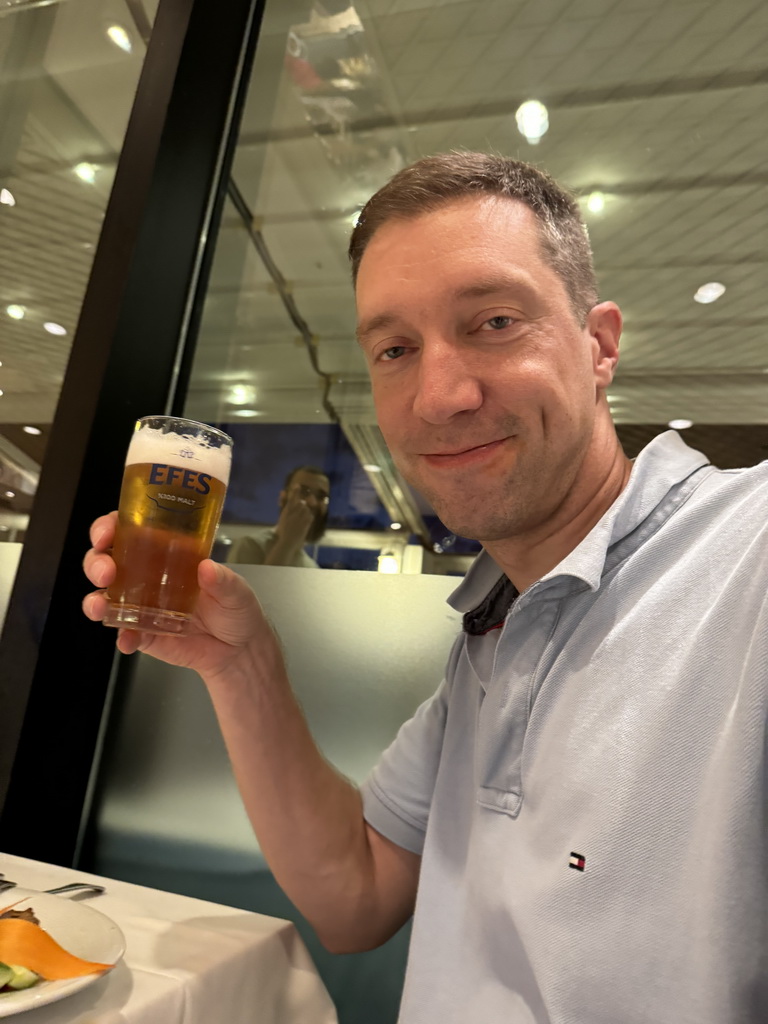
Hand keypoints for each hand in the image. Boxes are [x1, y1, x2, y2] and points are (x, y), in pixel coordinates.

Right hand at [82, 512, 278, 679]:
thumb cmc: (236, 608)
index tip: (106, 532)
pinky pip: (124, 634)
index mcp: (166, 553)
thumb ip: (223, 580)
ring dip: (95, 600)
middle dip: (96, 562)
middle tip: (106, 571)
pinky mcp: (143, 634)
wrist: (239, 649)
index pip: (128, 531)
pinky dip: (122, 636)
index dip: (109, 527)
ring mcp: (141, 606)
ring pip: (103, 597)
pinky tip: (127, 640)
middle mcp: (146, 576)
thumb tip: (207, 568)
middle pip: (105, 561)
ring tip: (100, 605)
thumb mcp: (236, 590)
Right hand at [274, 493, 313, 546]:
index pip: (292, 497)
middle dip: (302, 507)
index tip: (298, 485)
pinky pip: (310, 515)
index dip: (295, 491)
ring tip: (300, 521)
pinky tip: (304, 524)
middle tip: (298, 516)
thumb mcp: (282, 516)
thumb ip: (283, 503)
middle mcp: (295, 511)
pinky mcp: (307, 521)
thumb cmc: (283, 531)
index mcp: (287, 510)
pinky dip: (308, 518)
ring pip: (307, 509)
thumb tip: (283, 491)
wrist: (288, 541)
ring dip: (305, 513)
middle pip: (302, 503)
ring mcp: (302, 516)